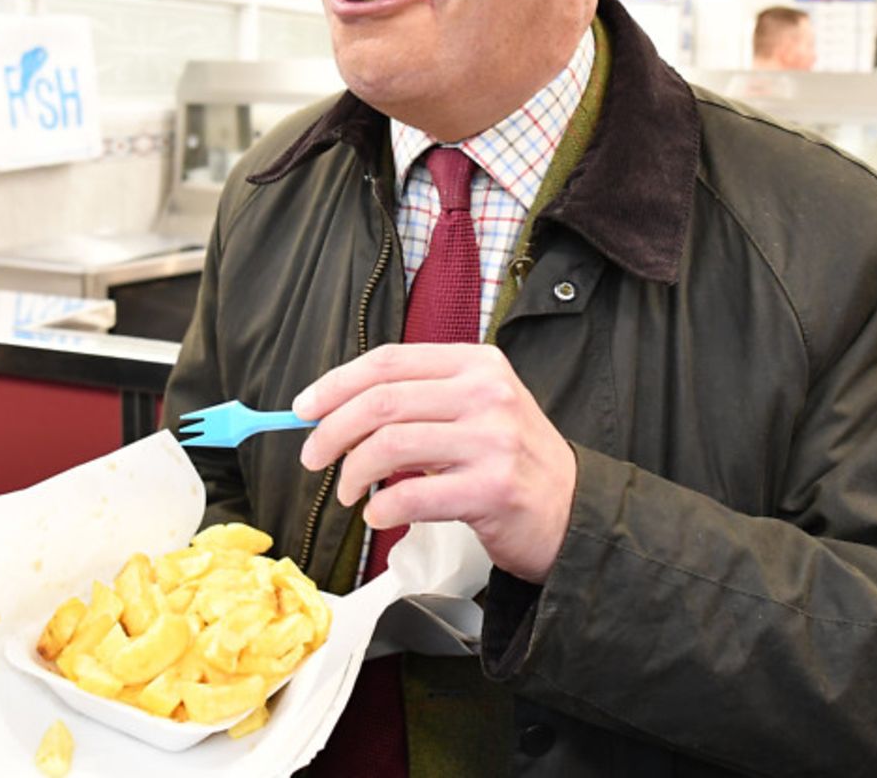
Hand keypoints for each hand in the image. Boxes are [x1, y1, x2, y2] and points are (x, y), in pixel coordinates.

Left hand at [293, 343, 576, 582]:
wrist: (572, 510)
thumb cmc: (513, 460)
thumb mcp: (477, 408)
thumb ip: (419, 400)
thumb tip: (336, 410)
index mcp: (477, 364)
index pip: (388, 362)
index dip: (336, 384)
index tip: (304, 408)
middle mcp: (486, 394)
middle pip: (381, 401)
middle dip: (331, 431)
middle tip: (312, 457)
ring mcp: (492, 441)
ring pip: (389, 446)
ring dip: (352, 473)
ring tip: (348, 492)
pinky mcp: (492, 489)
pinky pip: (411, 495)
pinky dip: (381, 508)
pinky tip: (378, 515)